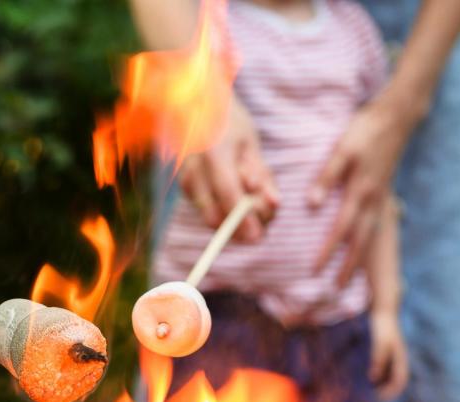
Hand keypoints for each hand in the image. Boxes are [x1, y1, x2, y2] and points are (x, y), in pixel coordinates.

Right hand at [179, 96, 278, 240]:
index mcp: (213, 152)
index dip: (243, 219)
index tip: (257, 237)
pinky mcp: (186, 190)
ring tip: (257, 201)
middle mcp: (193, 171)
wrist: (194, 108)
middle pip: (215, 216)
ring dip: (237, 221)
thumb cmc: (228, 122)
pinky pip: (210, 211)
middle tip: (267, 216)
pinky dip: (228, 211)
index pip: (227, 193)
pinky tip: (241, 194)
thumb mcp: (250, 143)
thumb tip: (273, 204)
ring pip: (211, 218)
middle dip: (242, 225)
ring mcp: (186, 182)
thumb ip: (261, 174)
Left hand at [310, 96, 412, 285]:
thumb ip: (327, 178)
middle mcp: (373, 200)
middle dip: (347, 266)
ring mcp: (380, 198)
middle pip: (359, 241)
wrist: (396, 117)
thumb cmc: (365, 131)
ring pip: (370, 236)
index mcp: (360, 191)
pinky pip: (375, 225)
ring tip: (349, 278)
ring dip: (359, 259)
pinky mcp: (383, 192)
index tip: (315, 270)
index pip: (340, 229)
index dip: (327, 251)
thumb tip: (312, 205)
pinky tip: (361, 249)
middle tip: (336, 289)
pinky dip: (368, 242)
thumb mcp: (342, 151)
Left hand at [370, 310, 408, 401]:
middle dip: (387, 391)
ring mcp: (393, 356)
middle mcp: (399, 359)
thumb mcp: (380, 344)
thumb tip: (373, 379)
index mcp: (401, 359)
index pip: (400, 381)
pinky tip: (367, 376)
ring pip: (390, 375)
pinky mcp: (386, 352)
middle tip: (374, 398)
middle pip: (396, 380)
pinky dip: (378, 374)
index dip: (391, 392)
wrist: (384, 311)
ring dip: (382, 384)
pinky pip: (384, 367)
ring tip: (370, 391)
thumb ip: (378, 360)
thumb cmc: (383, 327)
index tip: (380, 399)